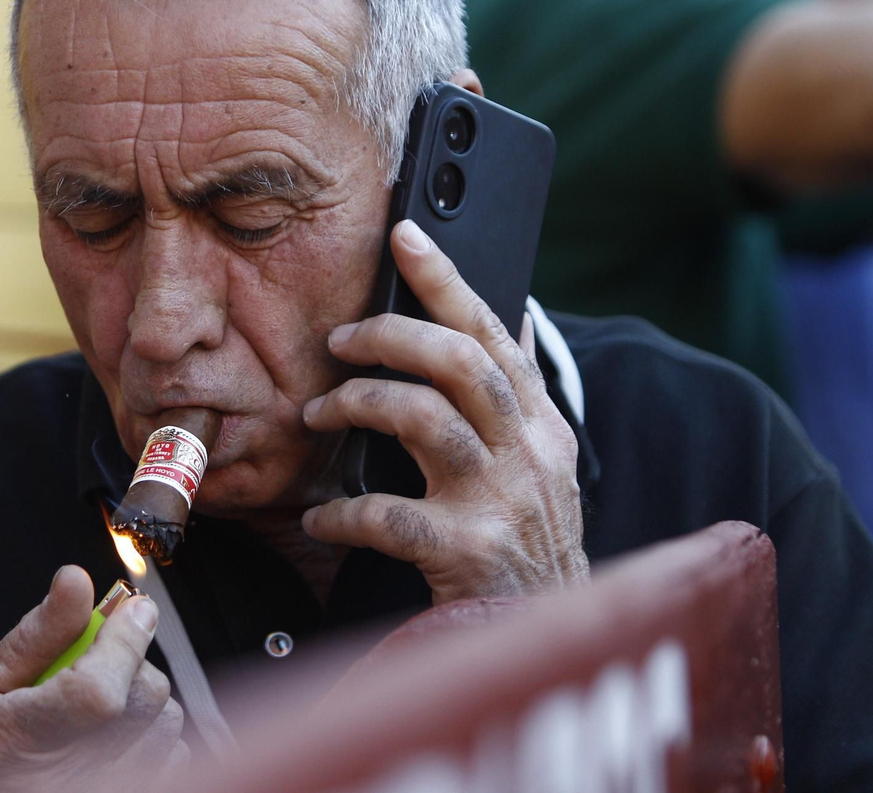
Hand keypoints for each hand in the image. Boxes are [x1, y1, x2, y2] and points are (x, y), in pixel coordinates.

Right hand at [0, 566, 187, 790]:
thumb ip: (38, 634)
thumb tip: (75, 580)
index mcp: (19, 740)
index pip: (97, 693)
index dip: (123, 642)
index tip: (132, 607)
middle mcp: (74, 777)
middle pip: (142, 697)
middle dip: (128, 663)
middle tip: (93, 666)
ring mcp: (111, 789)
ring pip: (165, 720)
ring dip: (141, 700)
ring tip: (98, 710)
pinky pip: (174, 753)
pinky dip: (152, 735)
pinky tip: (114, 739)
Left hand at [301, 220, 587, 602]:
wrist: (553, 637)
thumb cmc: (529, 541)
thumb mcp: (540, 462)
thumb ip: (512, 397)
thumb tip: (496, 321)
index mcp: (541, 425)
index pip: (494, 332)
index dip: (446, 280)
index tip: (404, 235)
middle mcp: (528, 454)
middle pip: (460, 363)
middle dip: (390, 336)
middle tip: (339, 339)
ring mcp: (501, 502)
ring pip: (425, 419)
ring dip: (360, 404)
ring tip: (319, 411)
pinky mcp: (469, 552)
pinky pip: (389, 515)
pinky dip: (343, 512)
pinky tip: (319, 515)